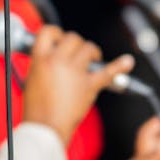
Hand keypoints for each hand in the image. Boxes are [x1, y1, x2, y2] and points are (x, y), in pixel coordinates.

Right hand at [20, 26, 134, 144]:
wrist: (46, 127)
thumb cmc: (37, 107)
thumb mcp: (33, 77)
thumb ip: (44, 62)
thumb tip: (55, 54)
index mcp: (40, 58)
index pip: (49, 32)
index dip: (57, 34)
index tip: (60, 39)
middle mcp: (58, 61)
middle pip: (73, 38)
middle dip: (76, 43)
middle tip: (77, 52)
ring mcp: (75, 72)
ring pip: (89, 49)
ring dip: (92, 51)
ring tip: (92, 58)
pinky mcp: (89, 86)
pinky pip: (108, 72)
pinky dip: (120, 66)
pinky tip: (127, 61)